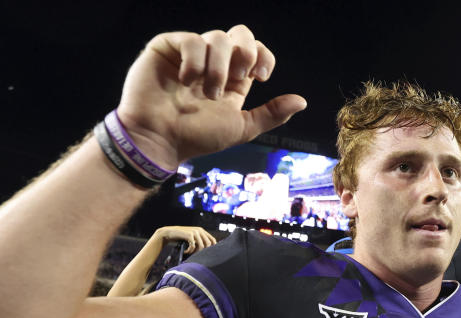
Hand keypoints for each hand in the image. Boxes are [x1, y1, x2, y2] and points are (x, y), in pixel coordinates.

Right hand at [116, 26, 306, 168]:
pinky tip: (186, 81)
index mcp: (232, 79)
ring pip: (216, 37)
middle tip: (239, 76)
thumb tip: (302, 102)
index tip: (261, 75)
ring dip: (217, 67)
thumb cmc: (196, 137)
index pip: (256, 51)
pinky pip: (189, 39)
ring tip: (206, 92)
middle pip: (240, 34)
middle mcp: (212, 63)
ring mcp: (189, 54)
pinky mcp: (166, 49)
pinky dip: (194, 61)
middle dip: (245, 52)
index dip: (263, 56)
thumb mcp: (241, 127)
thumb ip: (271, 114)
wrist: (159, 140)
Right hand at [155, 225, 215, 252]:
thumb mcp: (192, 239)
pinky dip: (189, 251)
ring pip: (201, 246)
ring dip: (196, 252)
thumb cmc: (180, 239)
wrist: (169, 234)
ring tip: (189, 253)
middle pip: (209, 244)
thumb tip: (208, 253)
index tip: (206, 254)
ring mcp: (195, 232)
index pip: (213, 240)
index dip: (212, 248)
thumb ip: (199, 242)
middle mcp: (200, 230)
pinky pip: (193, 246)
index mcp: (202, 231)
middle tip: (195, 254)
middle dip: (203, 251)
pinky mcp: (189, 234)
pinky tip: (185, 251)